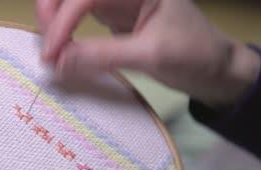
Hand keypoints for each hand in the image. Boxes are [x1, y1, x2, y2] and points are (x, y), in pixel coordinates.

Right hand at [36, 0, 260, 107]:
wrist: (215, 72)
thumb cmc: (194, 56)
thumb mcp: (150, 55)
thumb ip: (103, 55)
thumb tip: (57, 63)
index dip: (64, 20)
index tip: (52, 54)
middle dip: (51, 13)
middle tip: (45, 47)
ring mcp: (116, 3)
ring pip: (72, 5)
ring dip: (55, 23)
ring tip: (49, 51)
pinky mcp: (112, 20)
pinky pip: (80, 21)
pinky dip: (65, 35)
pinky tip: (60, 50)